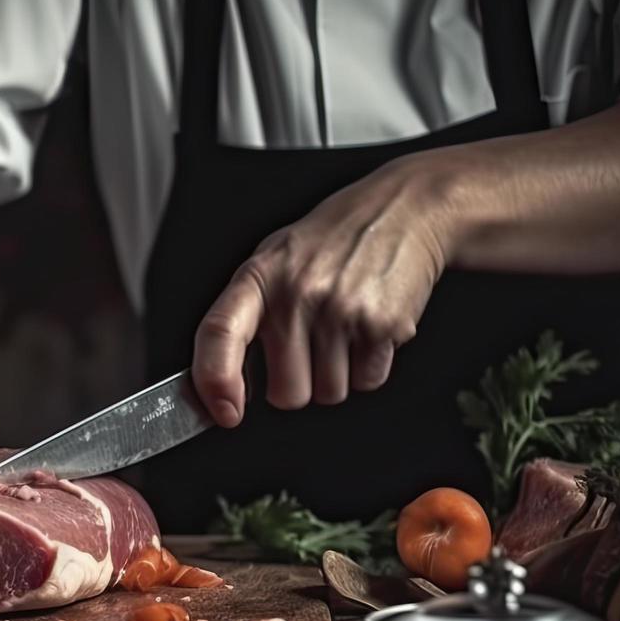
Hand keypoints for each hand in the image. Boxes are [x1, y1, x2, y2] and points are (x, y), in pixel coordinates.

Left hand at [191, 154, 456, 424]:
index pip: (219, 334)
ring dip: (337, 375)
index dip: (214, 381)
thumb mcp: (274, 261)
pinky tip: (367, 328)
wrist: (405, 208)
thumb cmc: (333, 240)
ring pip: (329, 394)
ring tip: (342, 329)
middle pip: (287, 394)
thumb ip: (245, 317)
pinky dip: (369, 367)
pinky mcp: (384, 323)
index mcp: (259, 277)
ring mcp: (341, 309)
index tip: (223, 411)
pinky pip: (367, 381)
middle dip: (299, 384)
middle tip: (310, 347)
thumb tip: (220, 384)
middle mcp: (297, 292)